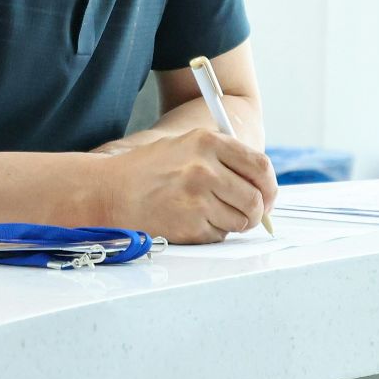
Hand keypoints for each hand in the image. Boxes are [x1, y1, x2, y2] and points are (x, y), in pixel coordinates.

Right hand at [94, 128, 277, 242]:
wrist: (108, 192)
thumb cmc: (148, 170)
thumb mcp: (185, 146)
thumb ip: (223, 159)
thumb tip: (260, 185)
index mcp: (208, 142)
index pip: (260, 167)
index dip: (270, 187)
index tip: (267, 198)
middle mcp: (205, 168)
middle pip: (255, 199)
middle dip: (255, 212)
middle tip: (246, 215)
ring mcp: (197, 199)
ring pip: (241, 221)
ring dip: (233, 224)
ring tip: (210, 216)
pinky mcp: (189, 225)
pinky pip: (219, 235)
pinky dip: (212, 233)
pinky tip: (191, 222)